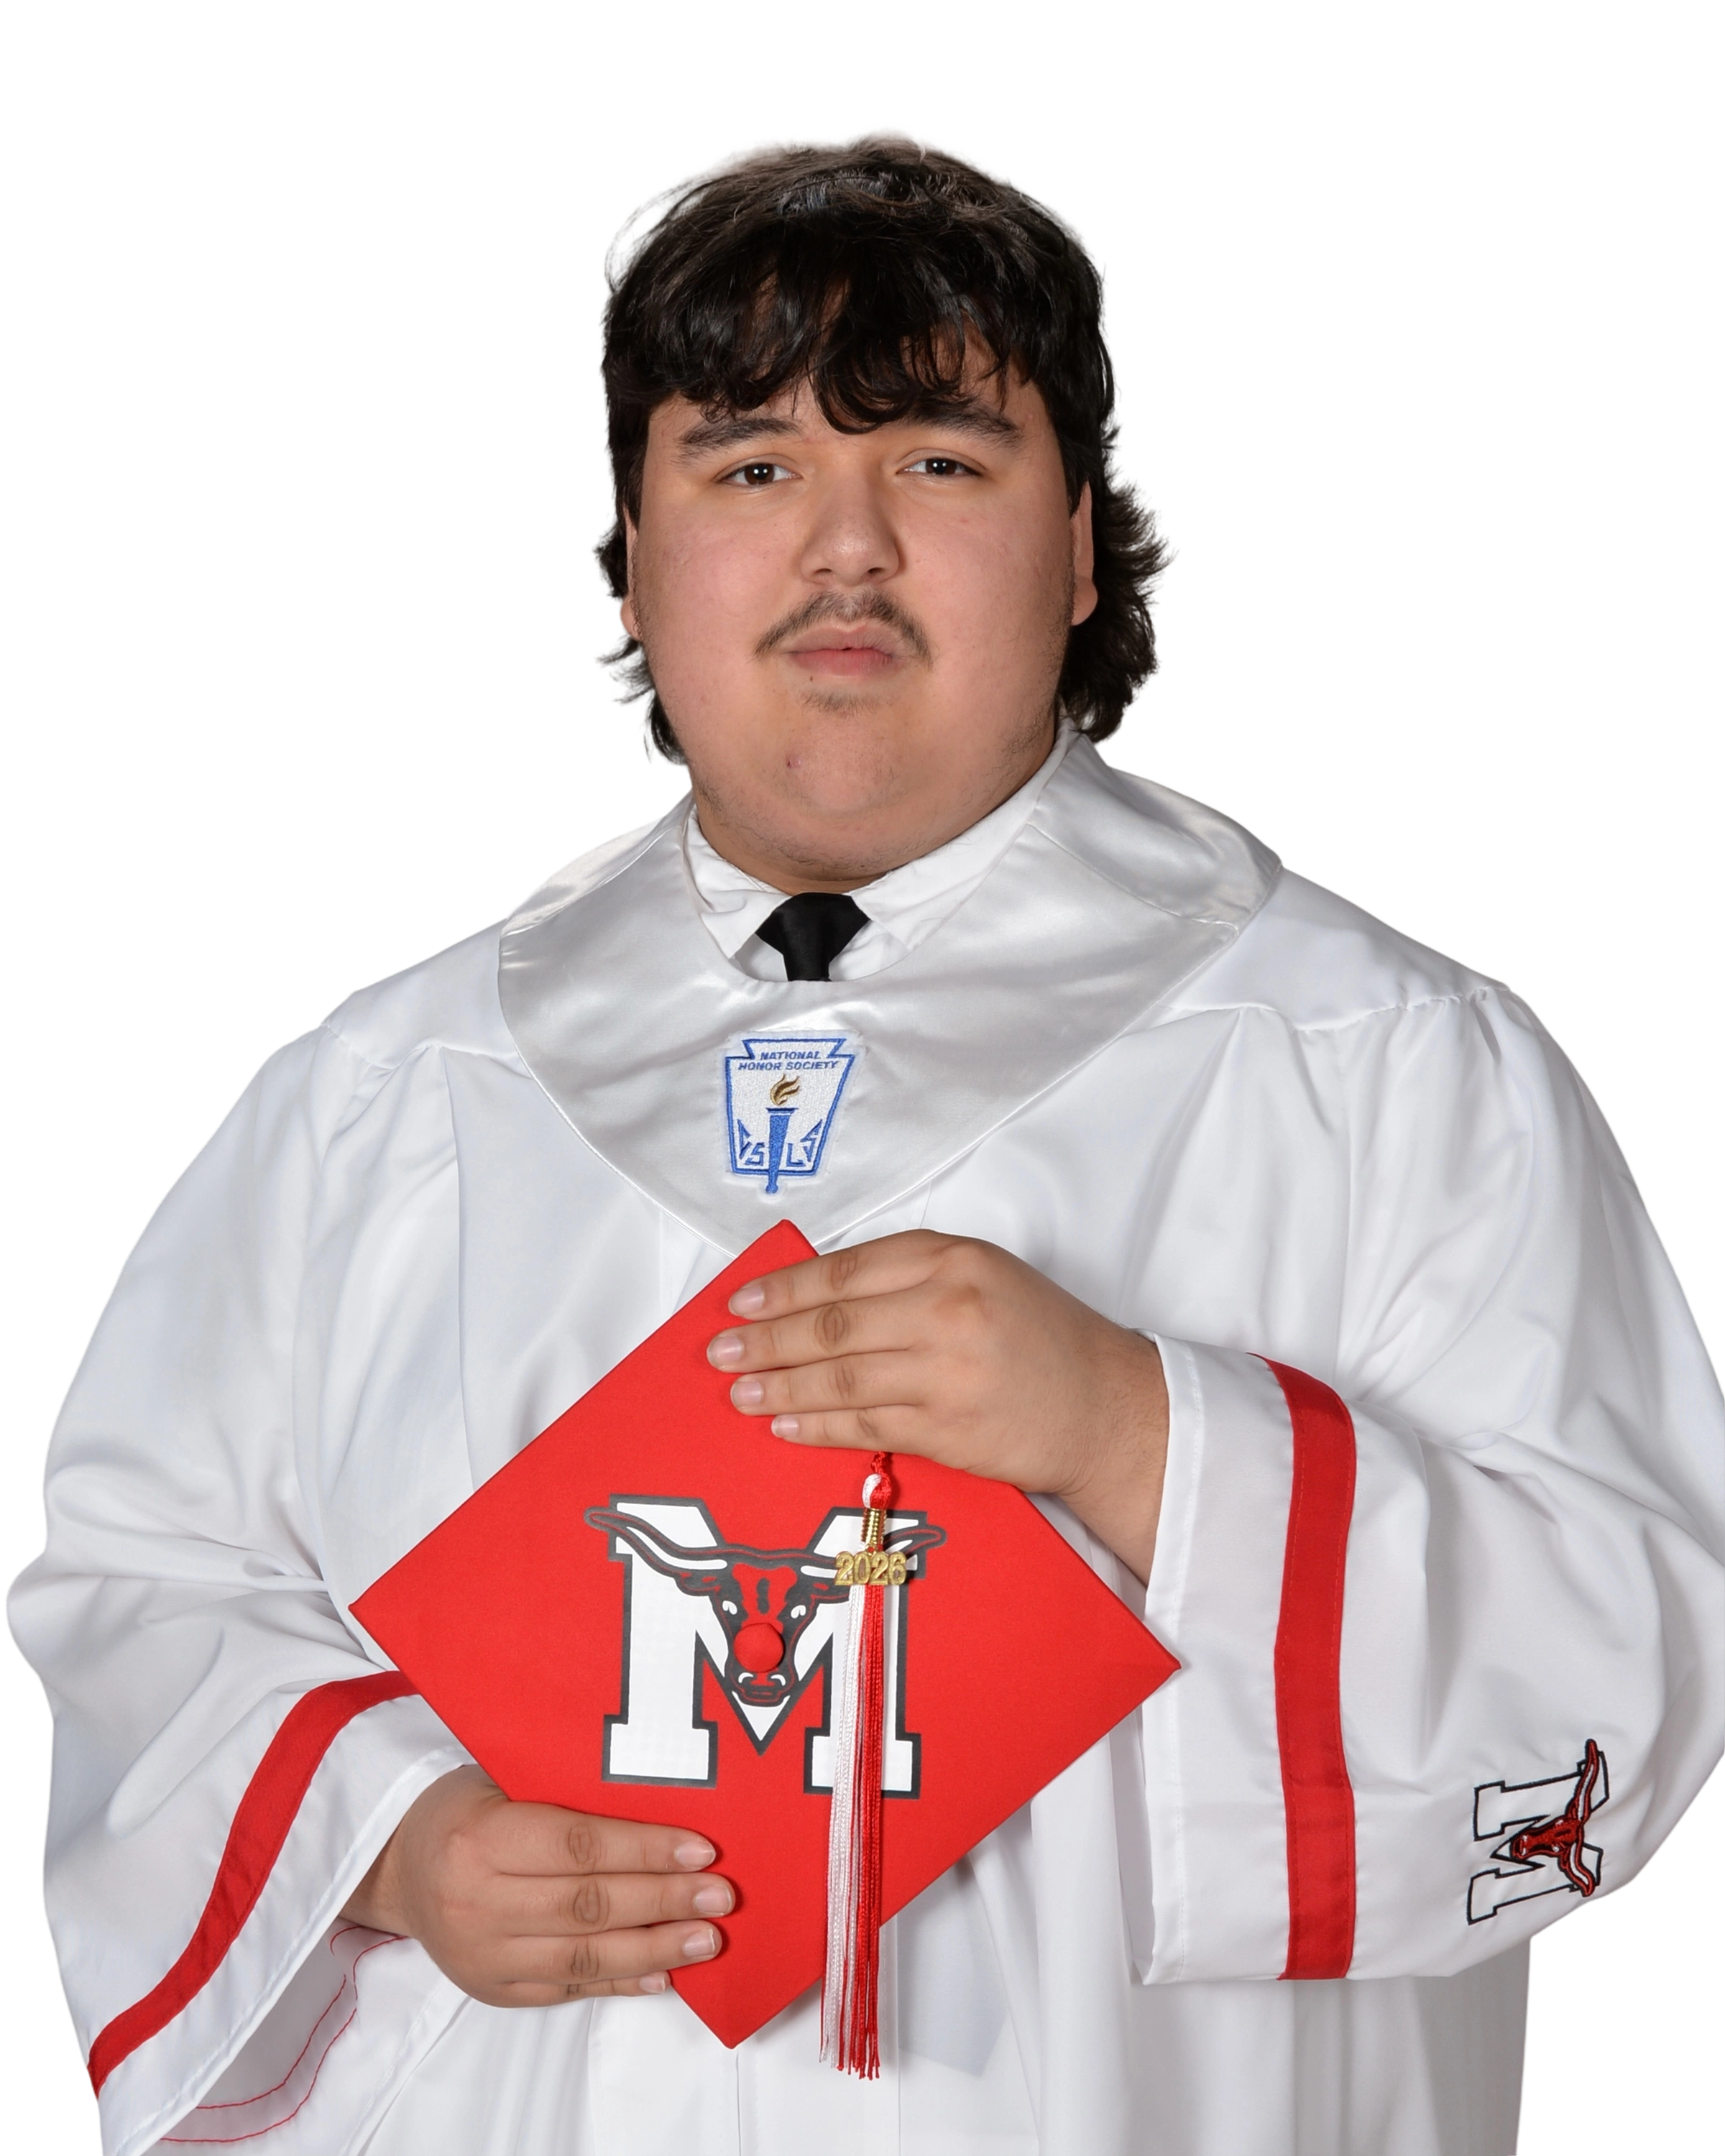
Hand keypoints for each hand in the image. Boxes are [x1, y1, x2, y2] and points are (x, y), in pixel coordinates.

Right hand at [340, 1766, 730, 2005]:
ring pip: (583, 1957)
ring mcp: (482, 1954)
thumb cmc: (465, 1805)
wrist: (397, 1864)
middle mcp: (477, 1902)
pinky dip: (618, 1983)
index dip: (644, 1850)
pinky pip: (566, 1989)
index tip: (701, 1850)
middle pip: (589, 1906)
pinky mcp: (491, 1989)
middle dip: (664, 1901)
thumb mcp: (504, 1779)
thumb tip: (662, 1806)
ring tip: (707, 1939)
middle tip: (721, 1896)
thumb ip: (570, 1794)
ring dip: (654, 1949)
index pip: (579, 1847)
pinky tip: (662, 1972)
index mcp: (480, 1837)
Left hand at [707, 1231, 1168, 1582]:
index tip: (740, 1303)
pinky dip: (817, 1426)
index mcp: (953, 1259)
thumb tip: (818, 1296)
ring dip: (781, 1387)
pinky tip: (785, 1426)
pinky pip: (864, 1425)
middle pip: (833, 1325)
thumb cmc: (1044, 1338)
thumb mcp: (985, 1276)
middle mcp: (948, 1308)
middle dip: (767, 1340)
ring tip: (740, 1392)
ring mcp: (947, 1371)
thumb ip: (910, 1278)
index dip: (784, 1289)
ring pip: (841, 1377)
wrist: (1106, 1407)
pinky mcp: (949, 1428)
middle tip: (721, 1353)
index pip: (845, 1272)